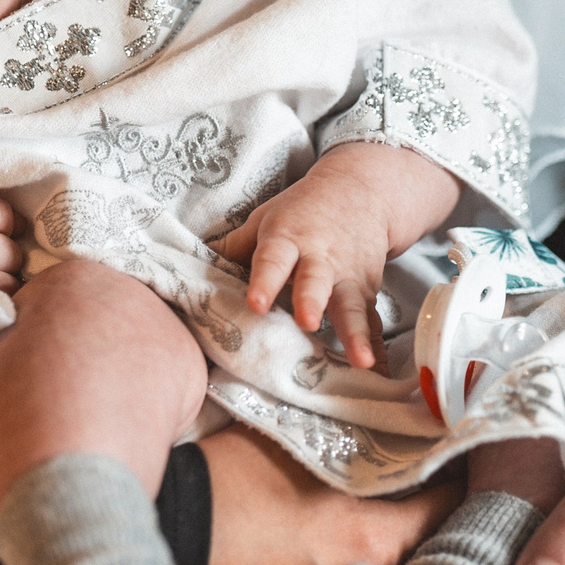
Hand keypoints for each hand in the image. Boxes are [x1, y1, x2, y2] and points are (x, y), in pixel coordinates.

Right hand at [198, 426, 458, 564]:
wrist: (140, 558)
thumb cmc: (210, 492)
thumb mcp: (288, 445)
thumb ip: (354, 444)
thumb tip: (402, 431)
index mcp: (370, 539)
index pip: (459, 509)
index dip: (470, 487)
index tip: (468, 474)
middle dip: (463, 549)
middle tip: (463, 525)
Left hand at [212, 141, 458, 367]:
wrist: (363, 191)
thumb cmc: (302, 210)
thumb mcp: (265, 218)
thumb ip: (233, 246)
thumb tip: (187, 269)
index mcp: (288, 238)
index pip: (272, 260)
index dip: (264, 281)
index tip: (256, 304)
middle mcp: (321, 258)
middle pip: (315, 281)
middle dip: (312, 301)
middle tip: (308, 322)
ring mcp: (349, 276)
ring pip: (352, 306)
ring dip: (356, 334)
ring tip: (361, 361)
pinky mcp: (368, 291)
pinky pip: (372, 321)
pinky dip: (376, 346)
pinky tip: (377, 374)